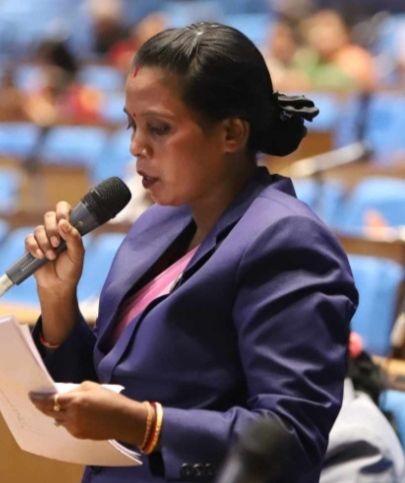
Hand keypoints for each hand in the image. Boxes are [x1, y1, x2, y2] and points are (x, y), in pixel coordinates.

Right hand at [25, 201, 83, 291]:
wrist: (58, 285)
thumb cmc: (71, 269)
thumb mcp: (77, 254)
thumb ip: (73, 238)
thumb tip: (63, 222)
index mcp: (69, 229)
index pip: (64, 209)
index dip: (63, 211)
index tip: (63, 220)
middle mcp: (56, 230)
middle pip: (49, 216)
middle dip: (52, 229)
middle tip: (57, 243)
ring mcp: (43, 237)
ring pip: (39, 229)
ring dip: (45, 243)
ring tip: (51, 256)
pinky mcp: (32, 246)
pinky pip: (29, 239)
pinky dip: (34, 247)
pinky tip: (40, 256)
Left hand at [29, 381, 146, 444]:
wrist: (123, 419)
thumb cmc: (110, 399)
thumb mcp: (92, 387)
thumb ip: (75, 390)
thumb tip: (64, 395)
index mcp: (75, 401)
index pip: (51, 400)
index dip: (40, 398)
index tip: (32, 396)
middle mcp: (71, 415)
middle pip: (50, 412)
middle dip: (42, 406)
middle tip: (36, 401)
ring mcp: (74, 427)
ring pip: (58, 420)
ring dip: (56, 413)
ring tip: (57, 407)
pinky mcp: (79, 435)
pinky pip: (67, 426)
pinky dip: (66, 419)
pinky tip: (71, 415)